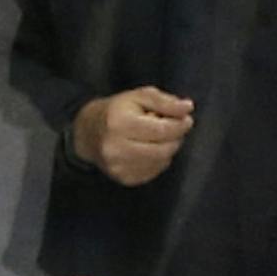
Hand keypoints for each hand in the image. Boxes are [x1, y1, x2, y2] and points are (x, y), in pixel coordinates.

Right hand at [71, 84, 192, 185]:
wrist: (89, 133)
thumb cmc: (118, 111)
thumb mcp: (139, 96)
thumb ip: (165, 101)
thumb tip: (188, 108)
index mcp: (120, 124)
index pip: (161, 130)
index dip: (180, 125)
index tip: (187, 119)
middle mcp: (117, 149)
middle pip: (163, 149)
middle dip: (175, 138)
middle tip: (174, 128)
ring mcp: (119, 167)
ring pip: (160, 162)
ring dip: (168, 149)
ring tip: (160, 137)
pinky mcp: (123, 179)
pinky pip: (153, 171)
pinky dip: (159, 160)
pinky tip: (150, 149)